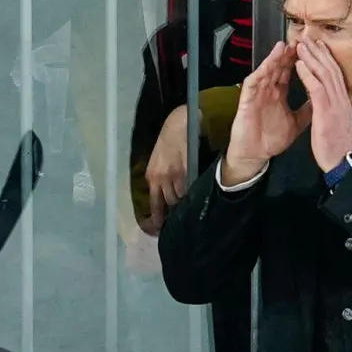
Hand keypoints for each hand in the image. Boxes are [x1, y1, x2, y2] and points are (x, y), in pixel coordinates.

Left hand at [145, 105, 190, 233]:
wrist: (180, 122)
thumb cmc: (170, 140)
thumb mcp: (160, 160)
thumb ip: (162, 178)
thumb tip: (169, 197)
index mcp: (152, 176)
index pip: (154, 204)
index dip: (158, 219)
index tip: (161, 229)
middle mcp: (160, 178)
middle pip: (169, 204)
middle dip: (175, 210)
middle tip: (183, 216)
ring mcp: (173, 175)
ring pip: (180, 198)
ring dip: (186, 201)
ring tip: (193, 204)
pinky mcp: (186, 169)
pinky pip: (190, 188)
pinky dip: (194, 192)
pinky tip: (200, 193)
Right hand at [223, 42, 310, 184]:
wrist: (255, 155)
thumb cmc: (271, 139)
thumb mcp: (296, 123)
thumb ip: (307, 110)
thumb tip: (322, 99)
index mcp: (280, 94)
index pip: (290, 72)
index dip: (300, 61)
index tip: (311, 50)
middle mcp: (269, 90)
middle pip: (279, 67)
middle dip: (289, 54)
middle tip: (300, 41)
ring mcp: (257, 94)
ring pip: (266, 71)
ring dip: (274, 59)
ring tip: (284, 47)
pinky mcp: (247, 100)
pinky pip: (253, 83)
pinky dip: (260, 73)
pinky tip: (267, 65)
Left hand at [293, 39, 351, 172]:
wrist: (342, 162)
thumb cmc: (337, 146)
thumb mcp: (337, 124)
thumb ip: (334, 110)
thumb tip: (331, 103)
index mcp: (343, 102)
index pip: (336, 74)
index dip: (327, 59)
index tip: (319, 47)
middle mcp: (341, 99)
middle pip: (331, 68)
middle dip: (318, 52)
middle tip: (308, 37)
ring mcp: (335, 104)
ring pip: (324, 73)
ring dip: (311, 57)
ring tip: (301, 44)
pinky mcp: (326, 111)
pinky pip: (316, 88)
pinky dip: (308, 74)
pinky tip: (299, 64)